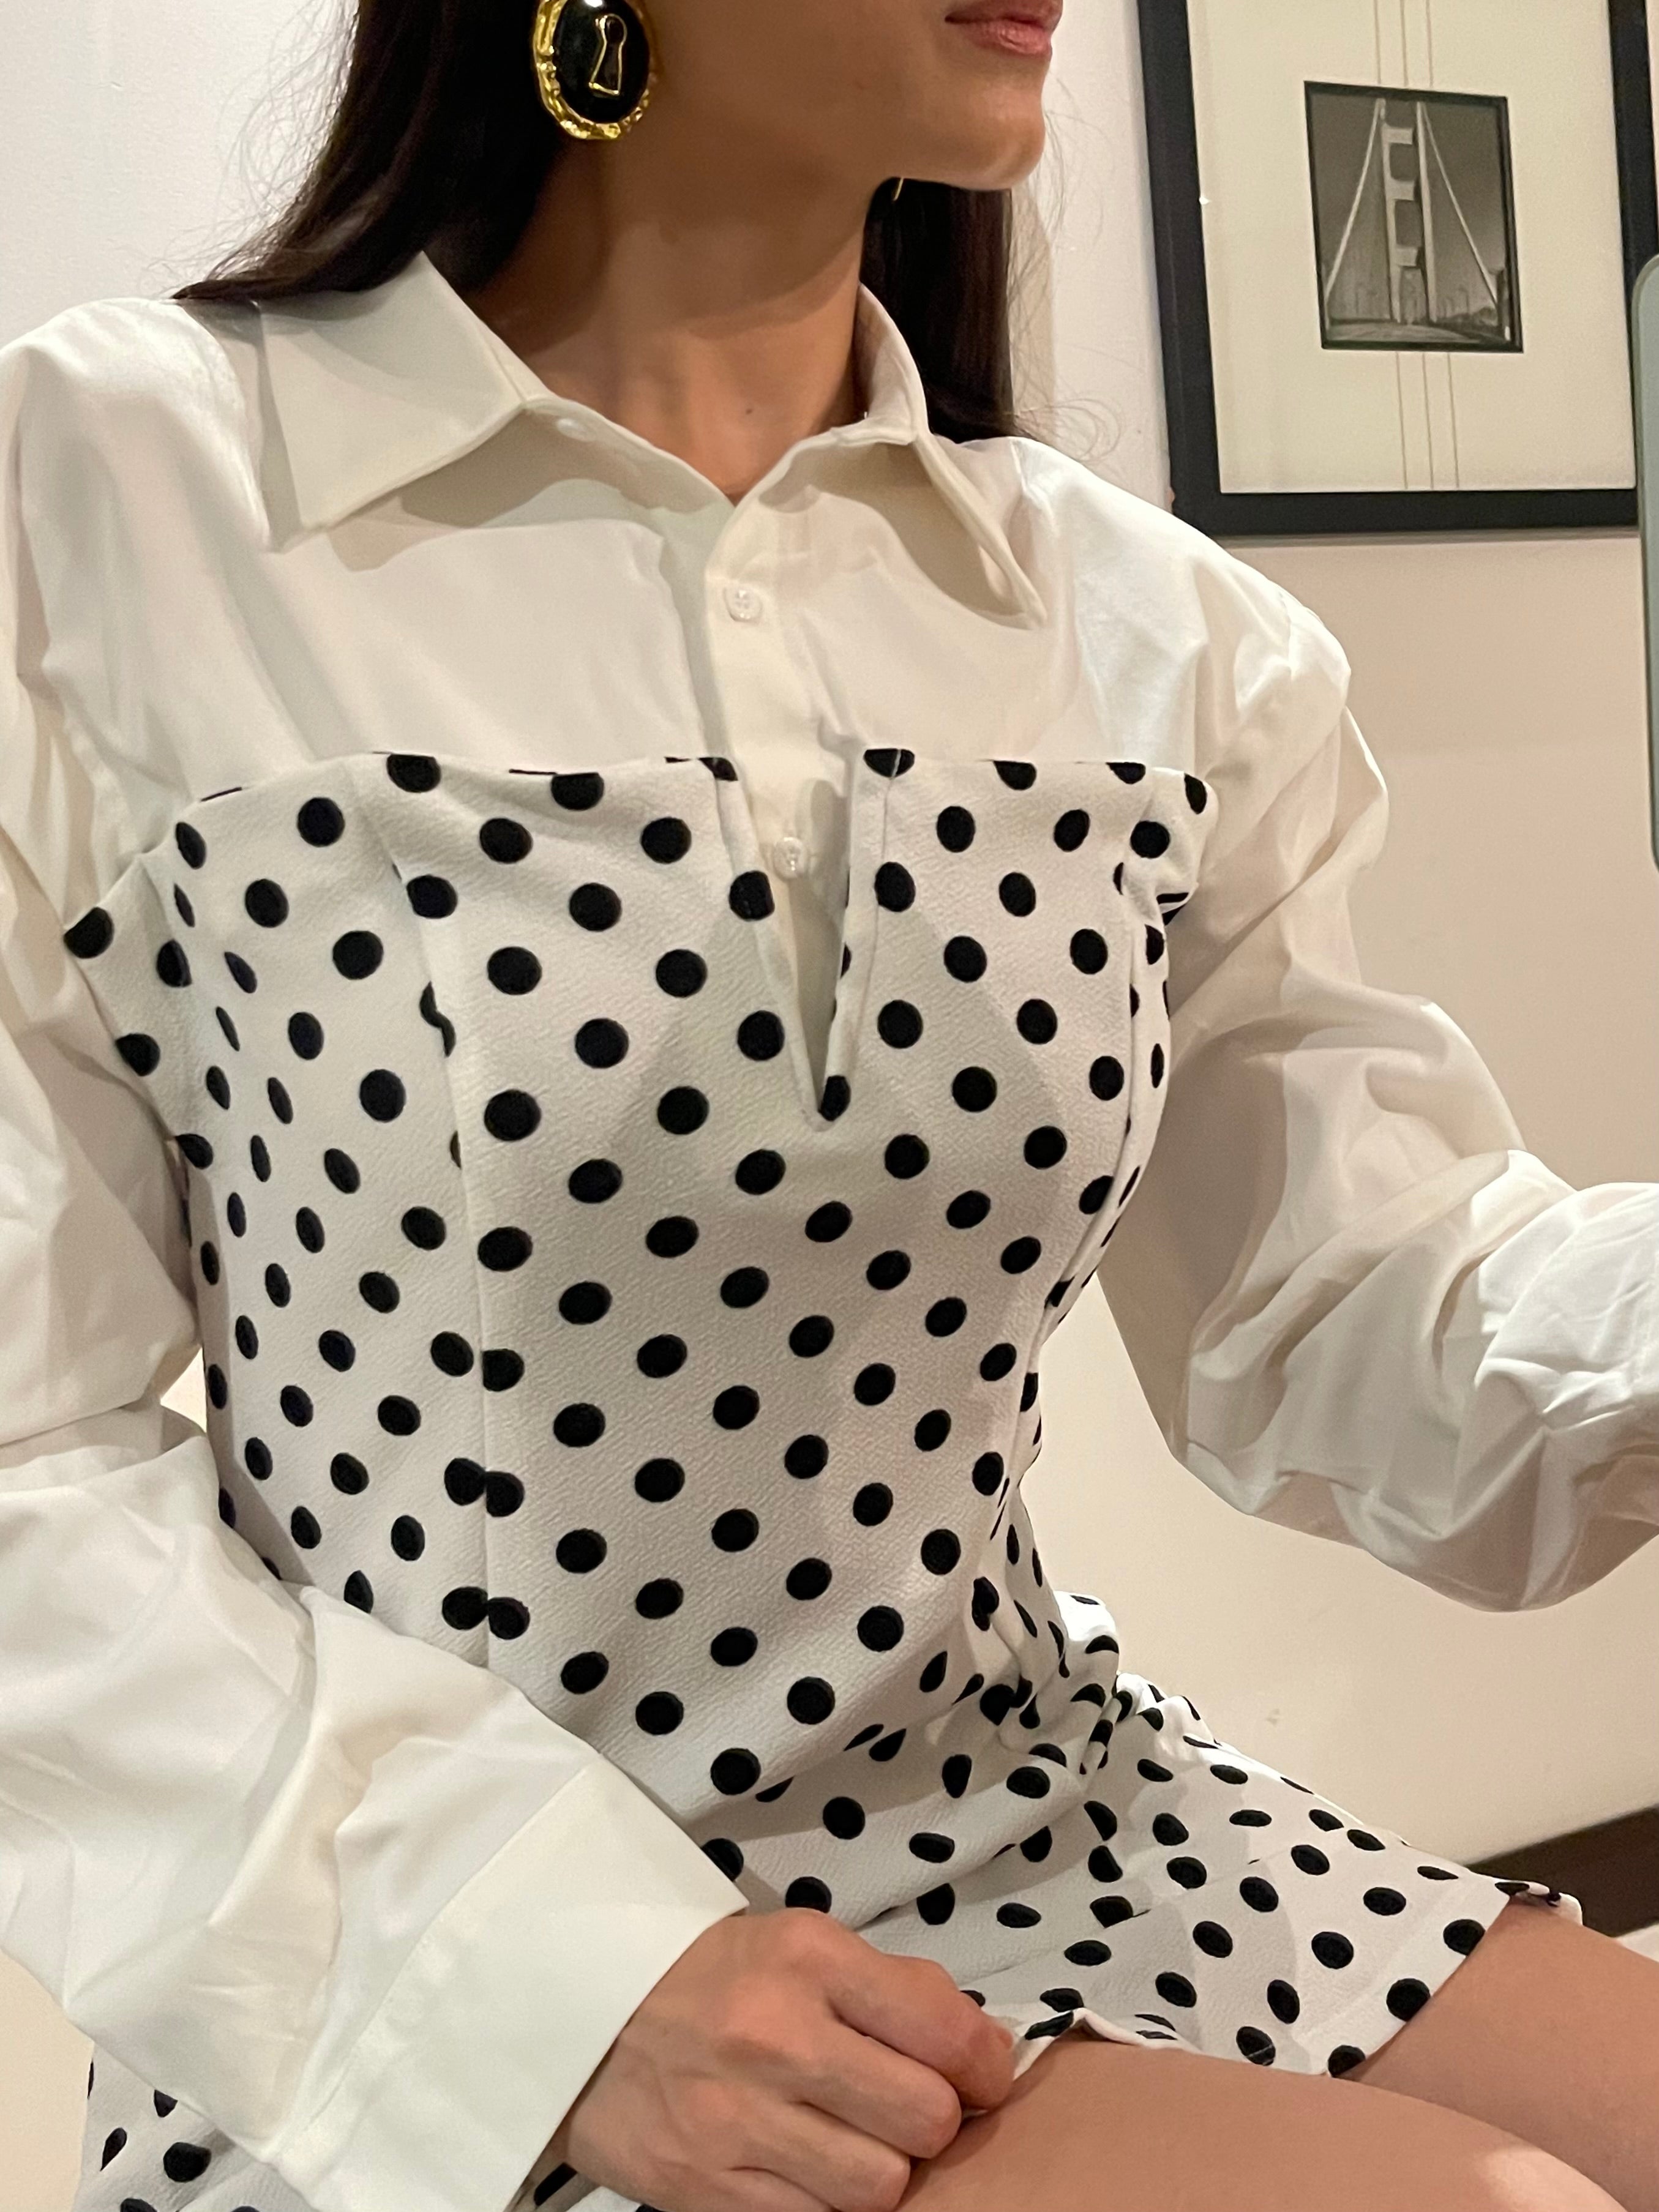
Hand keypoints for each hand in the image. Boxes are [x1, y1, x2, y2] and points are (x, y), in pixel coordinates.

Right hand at [546, 1907, 1017, 2211]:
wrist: (582, 2013)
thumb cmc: (714, 1977)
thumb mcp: (803, 1944)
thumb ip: (893, 1989)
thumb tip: (982, 2049)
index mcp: (808, 1960)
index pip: (947, 2032)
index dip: (985, 2065)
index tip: (979, 2074)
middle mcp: (775, 2037)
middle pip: (925, 2120)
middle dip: (935, 2121)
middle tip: (910, 2107)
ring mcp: (737, 2122)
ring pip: (879, 2188)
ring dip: (883, 2169)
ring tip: (855, 2138)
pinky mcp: (707, 2192)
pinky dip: (826, 2202)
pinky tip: (809, 2167)